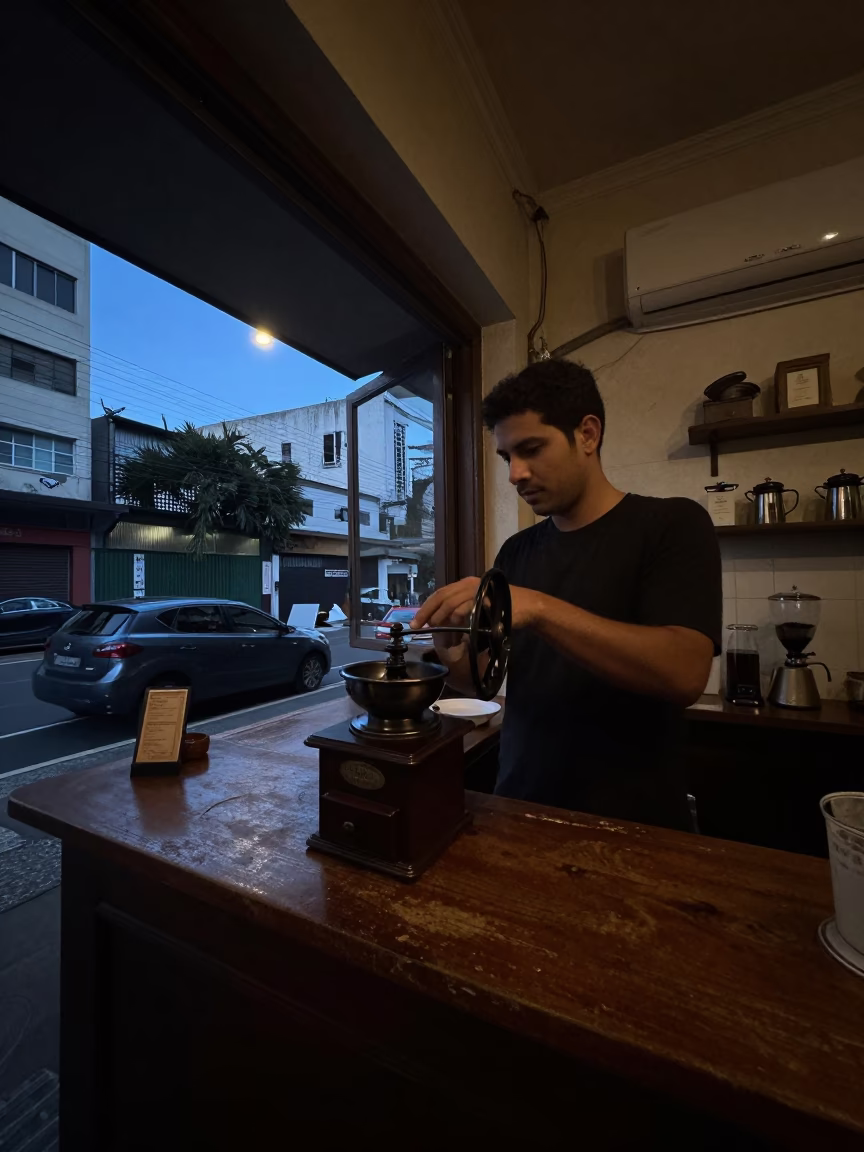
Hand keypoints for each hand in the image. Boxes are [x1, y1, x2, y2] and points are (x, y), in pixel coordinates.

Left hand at [413, 577, 539, 633]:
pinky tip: (453, 627)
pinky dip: (456, 617)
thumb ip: (462, 612)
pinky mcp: (485, 596)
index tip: (416, 621)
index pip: (440, 593)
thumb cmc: (504, 610)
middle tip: (417, 625)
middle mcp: (469, 583)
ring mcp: (477, 588)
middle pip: (441, 596)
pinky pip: (465, 606)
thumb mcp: (478, 609)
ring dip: (440, 617)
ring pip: (450, 601)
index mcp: (465, 584)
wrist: (528, 607)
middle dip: (427, 611)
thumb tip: (442, 624)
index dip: (426, 607)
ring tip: (435, 629)